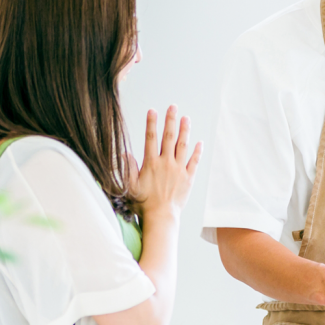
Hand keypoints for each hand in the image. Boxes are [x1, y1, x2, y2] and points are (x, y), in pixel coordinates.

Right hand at [131, 106, 201, 221]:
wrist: (161, 217)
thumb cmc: (143, 204)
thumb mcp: (130, 186)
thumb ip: (128, 169)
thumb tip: (125, 154)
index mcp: (151, 163)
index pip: (150, 138)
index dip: (151, 123)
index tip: (152, 111)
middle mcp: (166, 163)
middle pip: (168, 137)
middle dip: (170, 120)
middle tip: (173, 107)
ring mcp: (178, 170)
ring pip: (183, 146)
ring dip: (185, 131)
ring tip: (186, 118)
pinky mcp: (188, 178)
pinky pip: (194, 162)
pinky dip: (197, 152)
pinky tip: (200, 142)